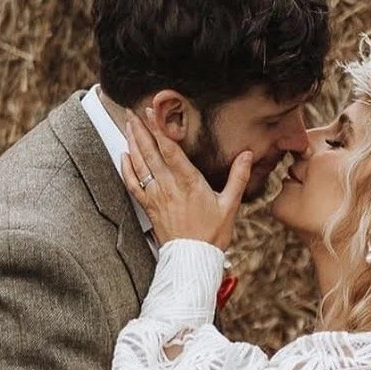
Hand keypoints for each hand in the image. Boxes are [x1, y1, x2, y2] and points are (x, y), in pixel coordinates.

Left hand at [122, 111, 252, 251]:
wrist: (192, 259)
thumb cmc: (212, 234)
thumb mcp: (230, 204)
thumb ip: (238, 177)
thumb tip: (247, 155)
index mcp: (189, 182)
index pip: (170, 149)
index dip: (159, 129)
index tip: (151, 112)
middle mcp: (169, 186)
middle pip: (150, 152)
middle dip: (140, 129)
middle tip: (132, 111)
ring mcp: (156, 196)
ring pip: (140, 164)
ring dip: (133, 143)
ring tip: (128, 124)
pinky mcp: (149, 207)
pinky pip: (133, 184)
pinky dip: (127, 169)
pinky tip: (123, 156)